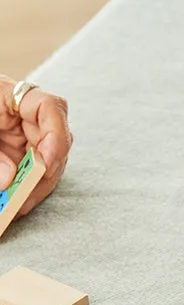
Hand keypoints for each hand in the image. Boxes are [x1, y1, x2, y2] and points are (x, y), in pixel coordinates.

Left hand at [0, 76, 71, 215]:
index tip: (45, 165)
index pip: (49, 107)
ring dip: (32, 186)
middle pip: (53, 139)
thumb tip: (8, 179)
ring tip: (13, 210)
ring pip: (44, 160)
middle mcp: (21, 114)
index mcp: (8, 95)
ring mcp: (18, 134)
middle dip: (44, 172)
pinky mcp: (11, 153)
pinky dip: (20, 188)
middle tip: (24, 201)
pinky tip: (9, 205)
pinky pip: (25, 171)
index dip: (55, 136)